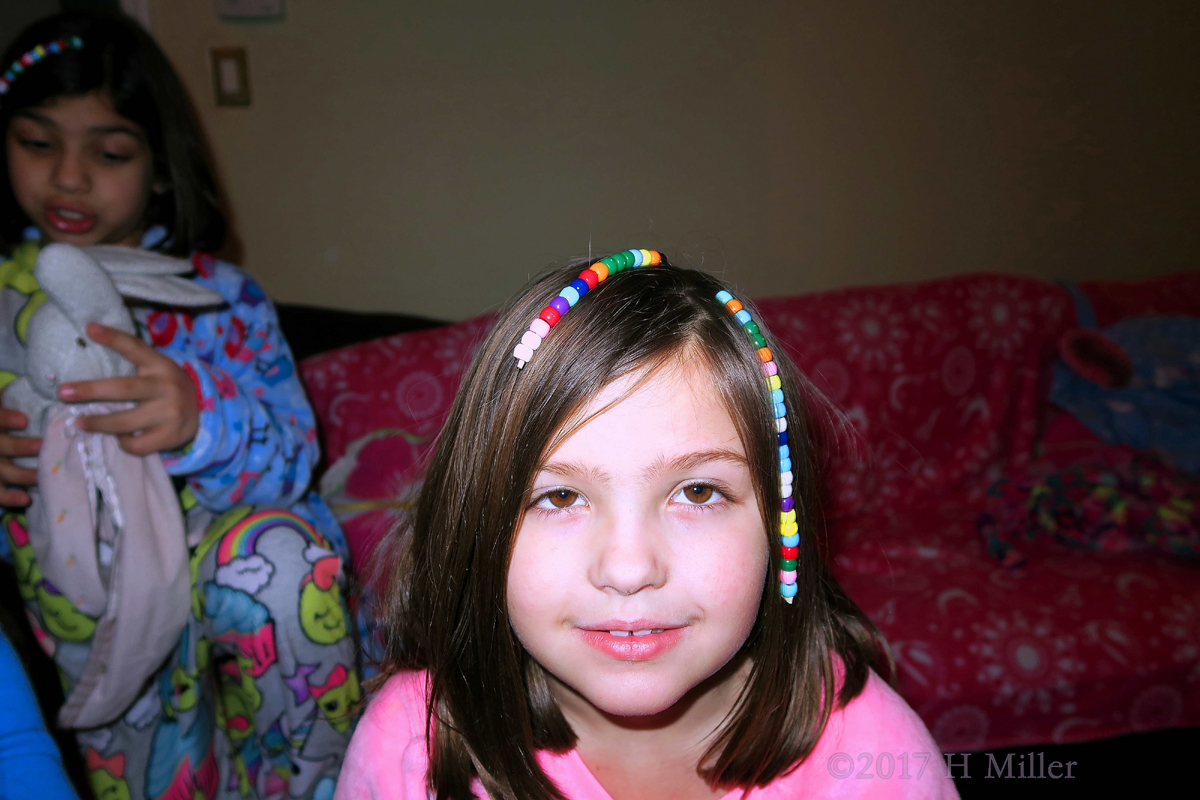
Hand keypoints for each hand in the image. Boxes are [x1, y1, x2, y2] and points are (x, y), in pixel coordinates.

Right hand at [0, 403, 39, 506]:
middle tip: (40, 447)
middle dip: (18, 447)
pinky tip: (25, 499)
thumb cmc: (7, 418)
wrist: (1, 440)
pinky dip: (8, 497)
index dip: (5, 418)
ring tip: (39, 476)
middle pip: (0, 445)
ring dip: (20, 474)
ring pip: (1, 469)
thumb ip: (18, 396)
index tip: (24, 420)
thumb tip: (52, 382)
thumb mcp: (7, 404)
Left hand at [58, 322, 200, 455]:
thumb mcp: (156, 368)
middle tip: (63, 392)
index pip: (135, 348)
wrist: (204, 412)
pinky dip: (123, 442)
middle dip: (90, 390)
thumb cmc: (166, 388)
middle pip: (123, 389)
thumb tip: (92, 336)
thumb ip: (133, 358)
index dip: (113, 338)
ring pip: (125, 422)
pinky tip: (122, 437)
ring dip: (98, 423)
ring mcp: (170, 413)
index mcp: (161, 366)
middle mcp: (167, 387)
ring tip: (80, 423)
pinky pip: (136, 444)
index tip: (89, 329)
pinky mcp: (171, 436)